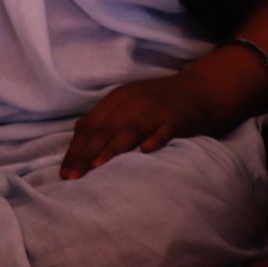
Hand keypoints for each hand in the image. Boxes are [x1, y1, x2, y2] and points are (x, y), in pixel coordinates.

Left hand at [62, 70, 221, 178]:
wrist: (203, 88)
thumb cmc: (159, 104)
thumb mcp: (129, 107)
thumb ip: (107, 123)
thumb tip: (78, 150)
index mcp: (117, 99)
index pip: (89, 124)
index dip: (75, 149)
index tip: (64, 173)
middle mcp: (133, 101)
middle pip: (105, 129)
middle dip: (86, 154)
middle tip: (73, 178)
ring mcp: (156, 108)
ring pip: (130, 129)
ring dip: (113, 148)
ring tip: (97, 166)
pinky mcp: (178, 117)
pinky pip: (165, 129)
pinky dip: (155, 139)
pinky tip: (146, 151)